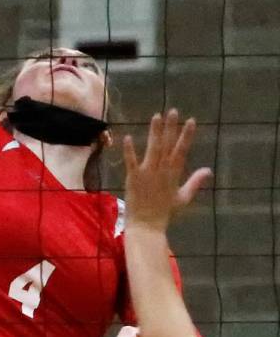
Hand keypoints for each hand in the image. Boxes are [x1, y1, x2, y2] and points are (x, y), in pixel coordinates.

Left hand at [123, 110, 211, 232]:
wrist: (147, 226)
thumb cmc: (165, 213)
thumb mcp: (184, 198)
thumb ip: (195, 182)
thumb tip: (209, 170)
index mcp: (174, 174)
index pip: (182, 151)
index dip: (187, 135)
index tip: (191, 120)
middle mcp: (162, 171)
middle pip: (168, 146)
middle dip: (171, 128)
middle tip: (173, 111)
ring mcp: (148, 174)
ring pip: (153, 149)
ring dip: (155, 133)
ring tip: (156, 116)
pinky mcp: (133, 178)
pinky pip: (131, 162)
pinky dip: (129, 151)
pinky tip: (127, 137)